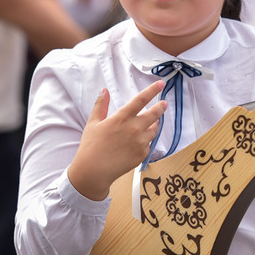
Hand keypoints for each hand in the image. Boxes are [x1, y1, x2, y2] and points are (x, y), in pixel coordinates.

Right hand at [67, 81, 167, 200]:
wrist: (94, 171)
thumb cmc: (91, 146)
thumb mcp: (93, 123)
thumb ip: (100, 105)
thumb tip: (103, 90)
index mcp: (122, 118)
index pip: (141, 100)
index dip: (152, 90)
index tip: (160, 84)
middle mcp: (134, 129)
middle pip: (154, 114)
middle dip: (161, 107)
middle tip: (163, 104)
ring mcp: (140, 142)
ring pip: (154, 130)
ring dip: (154, 124)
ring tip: (151, 123)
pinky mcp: (142, 155)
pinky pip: (149, 144)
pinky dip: (146, 140)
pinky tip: (138, 141)